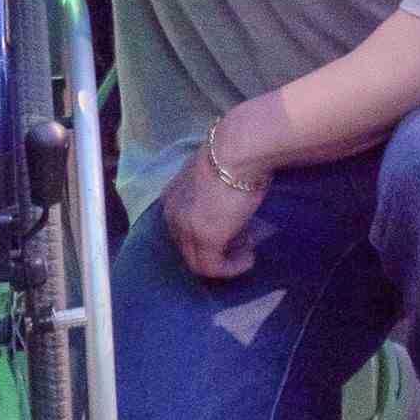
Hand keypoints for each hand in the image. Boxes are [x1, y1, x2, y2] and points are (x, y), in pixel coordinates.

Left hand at [161, 142, 263, 280]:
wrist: (238, 150)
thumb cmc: (232, 155)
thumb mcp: (212, 177)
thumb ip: (210, 194)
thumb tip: (227, 208)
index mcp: (171, 197)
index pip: (183, 229)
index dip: (208, 235)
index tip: (232, 232)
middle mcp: (172, 215)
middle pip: (189, 248)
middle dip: (215, 250)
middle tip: (242, 243)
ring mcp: (186, 229)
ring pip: (200, 263)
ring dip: (225, 261)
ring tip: (247, 252)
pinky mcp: (206, 239)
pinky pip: (215, 269)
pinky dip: (232, 268)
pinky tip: (248, 258)